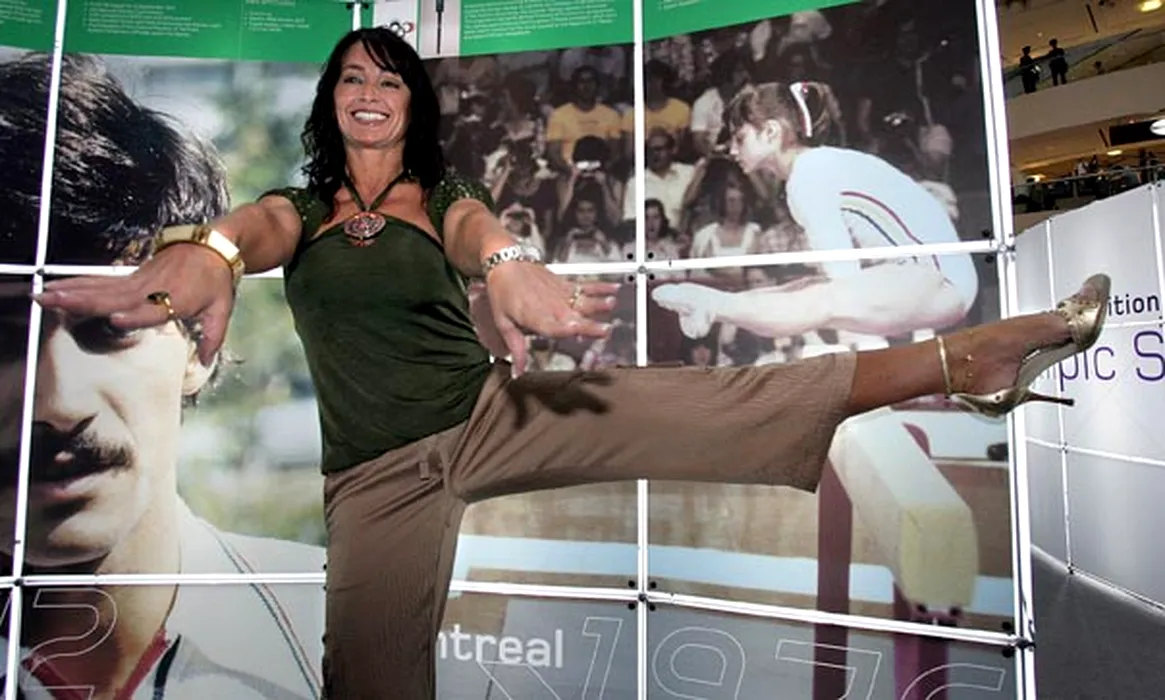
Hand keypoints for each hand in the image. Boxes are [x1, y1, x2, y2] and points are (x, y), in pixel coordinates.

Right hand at [32, 244, 235, 366]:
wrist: (212, 246)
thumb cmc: (216, 280)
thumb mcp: (222, 310)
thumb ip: (213, 337)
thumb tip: (204, 361)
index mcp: (176, 299)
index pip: (153, 310)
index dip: (135, 316)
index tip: (115, 319)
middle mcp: (151, 290)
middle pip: (114, 297)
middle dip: (82, 301)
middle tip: (52, 302)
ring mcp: (138, 282)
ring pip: (101, 288)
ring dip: (71, 291)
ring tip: (45, 294)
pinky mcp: (131, 277)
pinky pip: (101, 281)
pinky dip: (78, 282)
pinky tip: (57, 284)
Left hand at [483, 263, 618, 376]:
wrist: (506, 263)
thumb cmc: (503, 291)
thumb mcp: (504, 323)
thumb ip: (516, 348)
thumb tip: (518, 371)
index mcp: (535, 317)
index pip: (553, 326)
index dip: (566, 330)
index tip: (579, 334)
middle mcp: (551, 306)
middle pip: (574, 317)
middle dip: (590, 325)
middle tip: (605, 331)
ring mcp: (561, 294)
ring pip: (583, 300)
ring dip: (598, 304)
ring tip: (611, 304)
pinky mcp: (566, 285)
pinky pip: (586, 286)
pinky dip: (601, 287)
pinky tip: (614, 289)